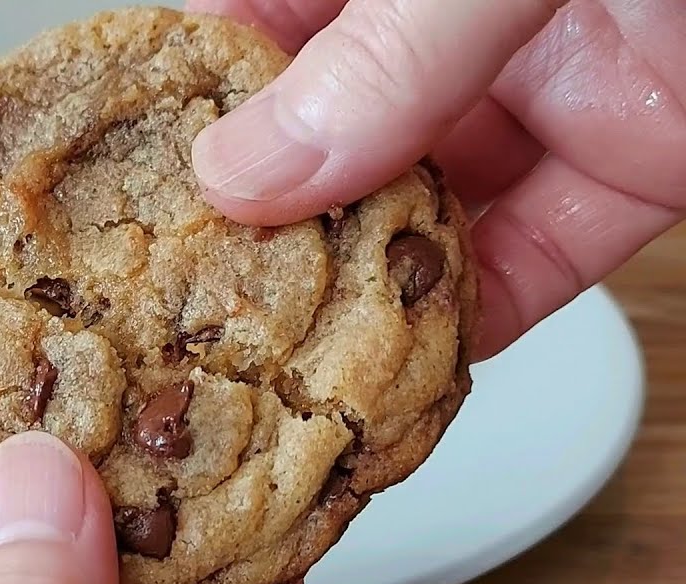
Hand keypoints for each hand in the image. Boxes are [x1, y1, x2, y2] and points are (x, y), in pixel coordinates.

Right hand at [188, 0, 685, 358]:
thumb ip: (387, 58)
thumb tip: (249, 167)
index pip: (259, 26)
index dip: (195, 107)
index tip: (138, 193)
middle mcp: (454, 33)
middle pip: (329, 141)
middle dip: (271, 225)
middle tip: (205, 307)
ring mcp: (540, 97)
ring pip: (425, 213)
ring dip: (368, 289)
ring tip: (293, 357)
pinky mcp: (630, 161)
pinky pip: (540, 257)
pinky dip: (483, 317)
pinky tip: (421, 364)